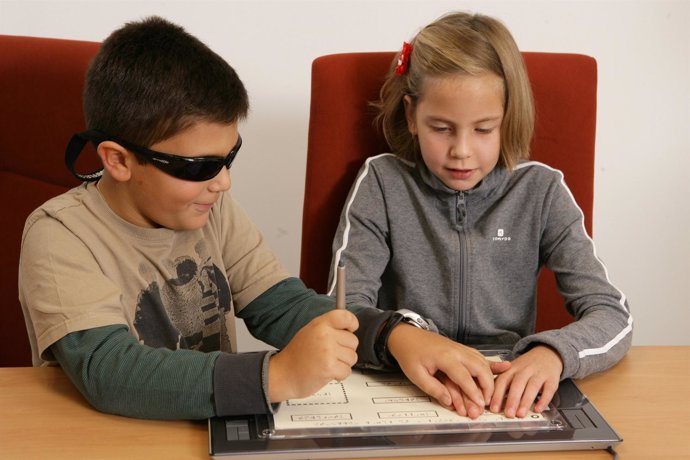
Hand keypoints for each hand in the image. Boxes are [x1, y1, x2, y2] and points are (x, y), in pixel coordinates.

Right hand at [268, 309, 358, 401]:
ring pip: (352, 357)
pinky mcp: (329, 367)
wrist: (283, 374)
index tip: (351, 329)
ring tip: (327, 363)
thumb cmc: (296, 356)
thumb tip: (348, 328)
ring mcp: (327, 351)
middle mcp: (324, 335)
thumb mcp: (310, 332)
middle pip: (353, 340)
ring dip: (343, 363)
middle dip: (345, 350)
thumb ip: (328, 328)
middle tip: (330, 354)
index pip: (346, 317)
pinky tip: (327, 372)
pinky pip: (347, 370)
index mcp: (320, 324)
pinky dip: (340, 374)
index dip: (352, 323)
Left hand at [387, 324, 508, 417]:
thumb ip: (433, 388)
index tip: (480, 405)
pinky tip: (503, 367)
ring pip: (481, 361)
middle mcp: (456, 351)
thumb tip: (449, 402)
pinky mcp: (460, 348)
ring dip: (489, 377)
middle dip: (487, 386)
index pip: (464, 377)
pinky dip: (490, 364)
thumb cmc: (409, 354)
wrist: (406, 336)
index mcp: (445, 357)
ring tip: (491, 393)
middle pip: (479, 368)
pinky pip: (478, 356)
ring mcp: (460, 348)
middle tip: (488, 402)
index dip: (473, 392)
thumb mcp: (416, 375)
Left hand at [490, 345, 562, 417]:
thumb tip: (491, 402)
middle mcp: (525, 370)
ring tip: (520, 414)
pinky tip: (538, 409)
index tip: (494, 408)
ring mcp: (539, 373)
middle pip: (517, 384)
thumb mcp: (511, 370)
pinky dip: (544, 400)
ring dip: (526, 401)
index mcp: (512, 369)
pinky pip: (549, 389)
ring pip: (532, 386)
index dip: (497, 395)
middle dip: (512, 399)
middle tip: (508, 414)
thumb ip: (503, 384)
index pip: (502, 380)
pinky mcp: (552, 379)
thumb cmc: (525, 367)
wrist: (546, 354)